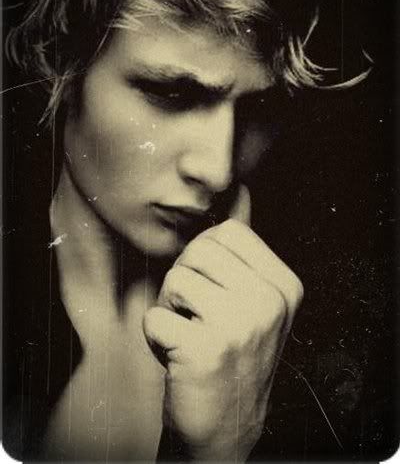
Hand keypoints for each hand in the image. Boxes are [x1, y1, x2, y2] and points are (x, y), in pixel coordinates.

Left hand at [143, 185, 302, 460]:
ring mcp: (240, 326)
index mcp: (284, 286)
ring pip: (175, 279)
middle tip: (195, 313)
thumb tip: (239, 192)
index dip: (206, 255)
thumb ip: (244, 253)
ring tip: (188, 333)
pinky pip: (155, 316)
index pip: (228, 232)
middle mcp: (269, 302)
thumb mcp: (254, 301)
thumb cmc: (232, 355)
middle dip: (185, 279)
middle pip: (199, 250)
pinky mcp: (204, 350)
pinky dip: (156, 336)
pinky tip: (177, 356)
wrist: (226, 425)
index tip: (212, 287)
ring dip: (170, 307)